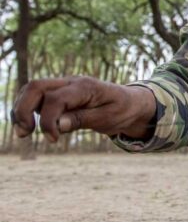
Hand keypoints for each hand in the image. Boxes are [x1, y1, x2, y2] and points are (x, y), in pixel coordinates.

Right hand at [11, 76, 156, 142]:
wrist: (131, 103)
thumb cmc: (122, 110)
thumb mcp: (108, 118)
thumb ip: (83, 119)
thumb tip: (58, 125)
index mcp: (85, 86)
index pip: (56, 99)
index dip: (48, 121)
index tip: (53, 139)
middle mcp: (71, 82)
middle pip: (35, 87)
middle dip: (23, 110)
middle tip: (24, 133)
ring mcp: (64, 86)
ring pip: (32, 90)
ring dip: (21, 109)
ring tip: (23, 132)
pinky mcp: (60, 93)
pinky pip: (37, 96)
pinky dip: (28, 109)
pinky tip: (27, 126)